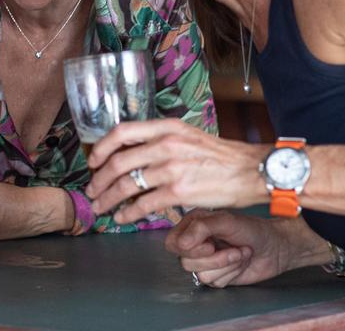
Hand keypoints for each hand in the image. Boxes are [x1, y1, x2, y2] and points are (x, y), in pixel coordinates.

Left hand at [84, 119, 266, 223]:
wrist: (252, 171)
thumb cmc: (222, 156)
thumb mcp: (189, 136)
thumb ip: (161, 141)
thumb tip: (134, 153)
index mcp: (167, 128)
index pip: (122, 132)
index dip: (101, 148)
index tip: (92, 161)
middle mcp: (166, 144)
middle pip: (118, 161)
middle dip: (99, 179)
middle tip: (92, 190)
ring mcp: (172, 168)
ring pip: (126, 185)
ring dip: (108, 198)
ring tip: (101, 207)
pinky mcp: (179, 192)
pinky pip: (143, 204)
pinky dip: (128, 213)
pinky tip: (123, 217)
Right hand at [165, 210, 289, 287]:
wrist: (275, 247)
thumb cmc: (253, 229)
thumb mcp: (226, 221)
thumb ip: (201, 227)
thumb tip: (181, 243)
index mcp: (193, 225)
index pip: (173, 242)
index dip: (189, 248)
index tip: (210, 243)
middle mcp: (196, 243)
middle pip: (185, 262)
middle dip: (214, 258)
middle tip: (232, 248)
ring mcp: (206, 261)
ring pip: (201, 274)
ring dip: (226, 265)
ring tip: (240, 254)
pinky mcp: (217, 276)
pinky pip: (214, 283)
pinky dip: (231, 274)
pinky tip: (240, 263)